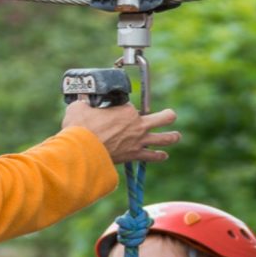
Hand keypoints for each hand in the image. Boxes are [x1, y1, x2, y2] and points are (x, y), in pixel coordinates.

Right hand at [62, 101, 179, 163]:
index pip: (132, 107)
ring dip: (171, 137)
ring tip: (176, 136)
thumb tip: (80, 101)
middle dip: (168, 116)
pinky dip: (158, 156)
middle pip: (163, 118)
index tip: (116, 111)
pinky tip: (163, 155)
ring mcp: (138, 141)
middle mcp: (137, 125)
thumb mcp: (79, 108)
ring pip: (164, 138)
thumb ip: (83, 103)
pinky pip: (152, 156)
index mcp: (126, 110)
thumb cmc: (80, 127)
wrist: (83, 150)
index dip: (125, 108)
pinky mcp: (134, 155)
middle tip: (170, 115)